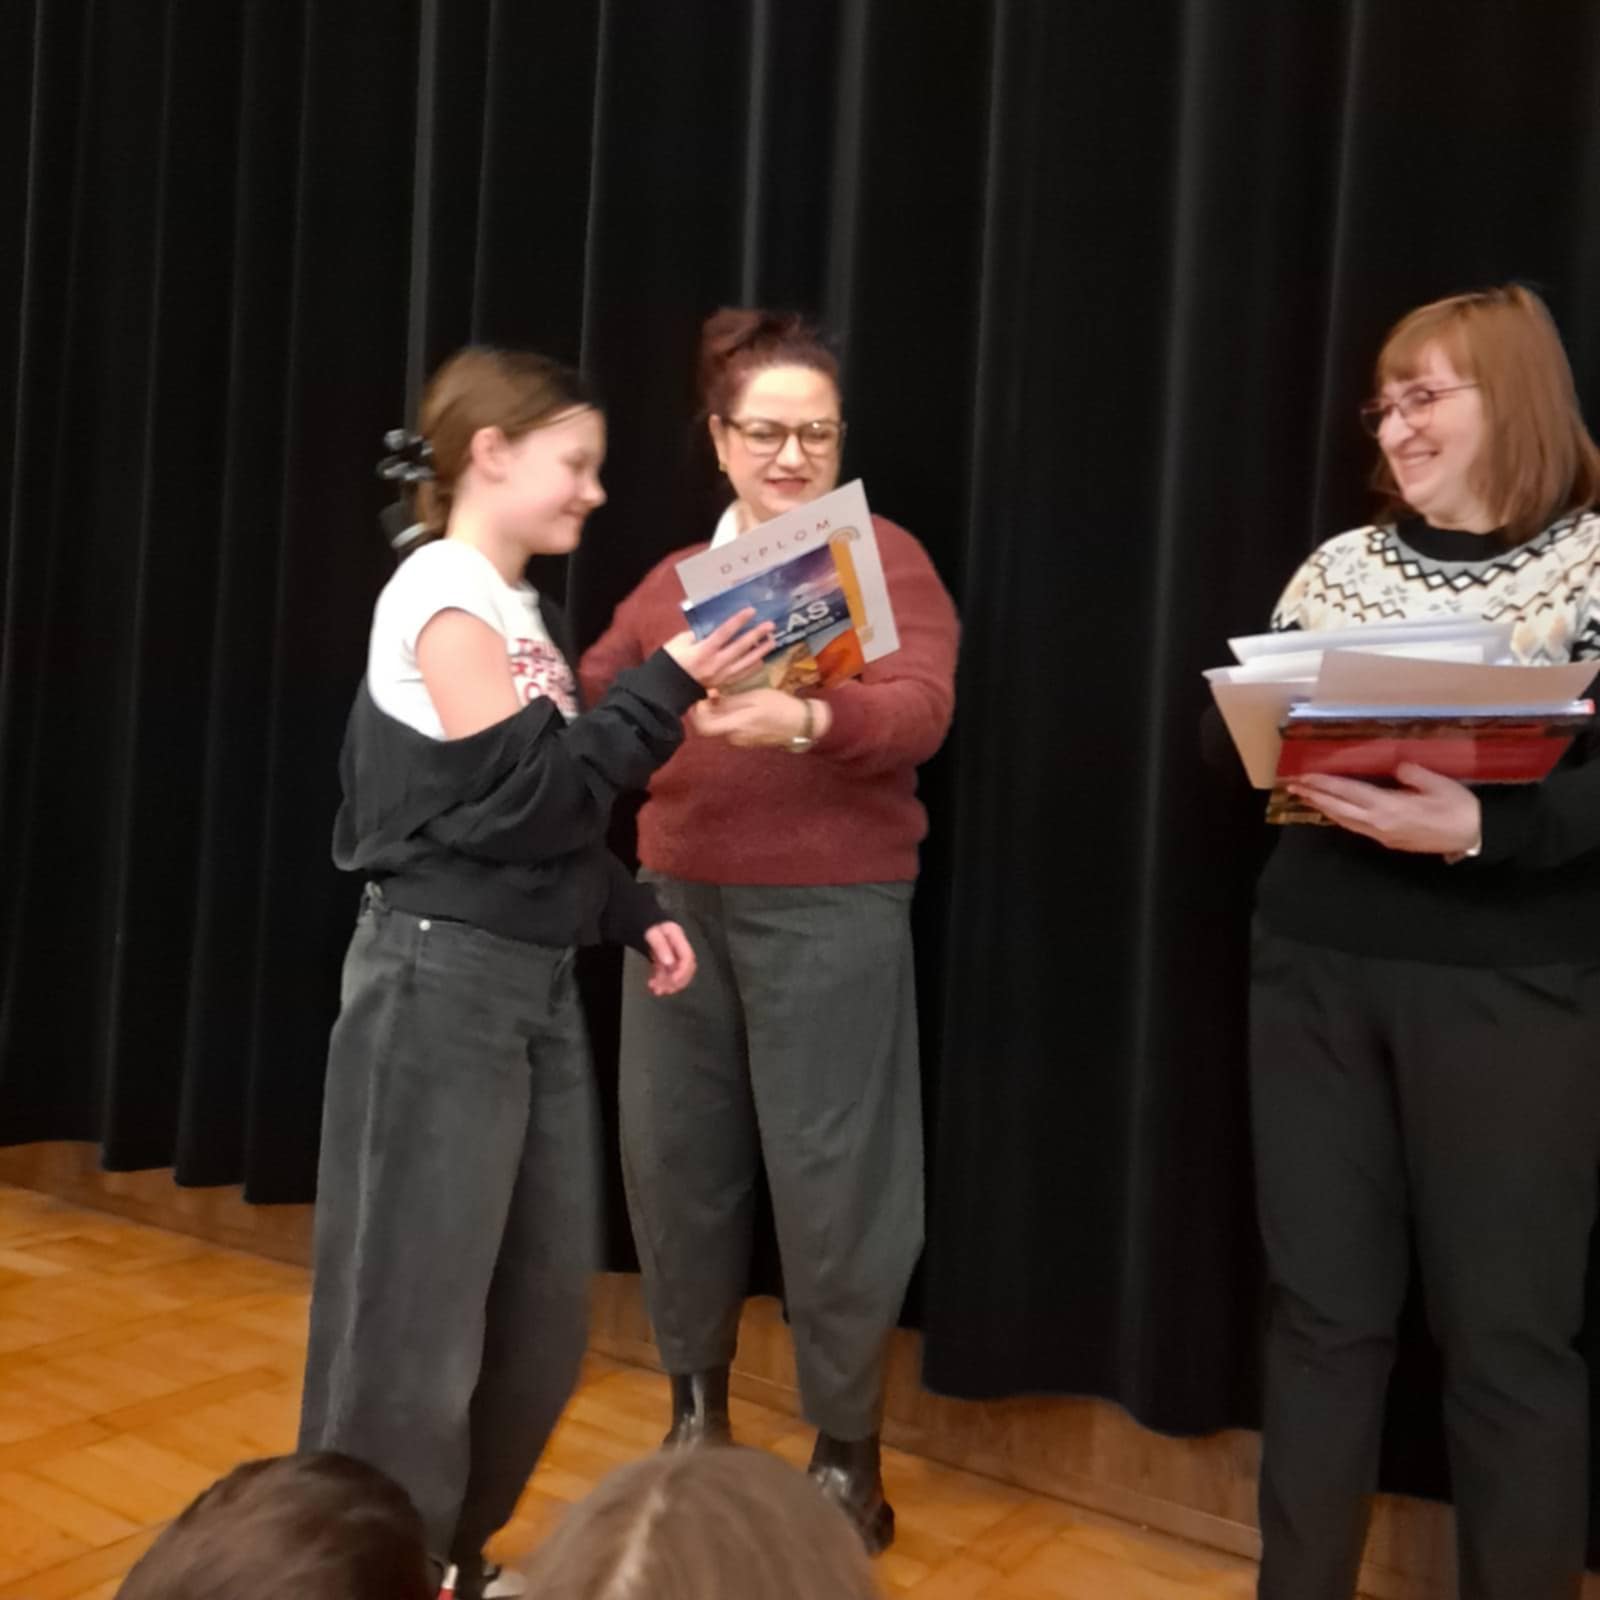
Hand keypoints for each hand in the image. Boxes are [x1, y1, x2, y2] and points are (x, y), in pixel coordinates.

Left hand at [643, 921, 695, 995]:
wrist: (639, 918)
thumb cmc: (646, 923)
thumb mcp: (651, 933)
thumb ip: (660, 946)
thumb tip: (669, 962)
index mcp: (677, 937)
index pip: (687, 957)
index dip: (683, 971)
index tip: (673, 981)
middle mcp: (677, 946)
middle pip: (685, 967)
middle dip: (676, 981)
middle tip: (664, 989)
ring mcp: (672, 952)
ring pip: (675, 972)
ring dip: (667, 983)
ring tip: (656, 990)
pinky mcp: (664, 957)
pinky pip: (665, 971)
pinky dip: (660, 980)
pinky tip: (653, 985)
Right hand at [664, 609, 774, 688]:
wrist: (667, 689)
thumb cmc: (670, 663)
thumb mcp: (678, 643)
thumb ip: (695, 635)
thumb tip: (707, 631)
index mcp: (704, 651)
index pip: (725, 632)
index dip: (739, 621)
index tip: (752, 611)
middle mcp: (716, 663)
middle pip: (741, 647)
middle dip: (756, 635)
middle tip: (770, 626)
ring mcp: (721, 675)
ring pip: (746, 663)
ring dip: (761, 652)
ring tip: (772, 641)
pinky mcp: (722, 684)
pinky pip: (742, 675)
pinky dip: (753, 668)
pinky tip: (762, 660)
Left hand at [691, 689, 831, 748]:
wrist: (802, 724)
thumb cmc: (781, 707)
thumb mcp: (755, 697)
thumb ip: (730, 700)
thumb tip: (709, 696)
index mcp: (736, 726)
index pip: (703, 727)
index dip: (697, 713)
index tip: (700, 697)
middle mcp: (735, 737)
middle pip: (710, 725)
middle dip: (708, 708)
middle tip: (712, 690)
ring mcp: (741, 740)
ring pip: (721, 725)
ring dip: (719, 711)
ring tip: (724, 693)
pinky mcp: (747, 739)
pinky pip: (731, 727)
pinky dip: (729, 715)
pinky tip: (737, 703)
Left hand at [1288, 762, 1482, 855]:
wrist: (1473, 838)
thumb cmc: (1459, 809)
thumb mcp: (1439, 785)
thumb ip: (1413, 774)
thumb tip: (1396, 768)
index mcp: (1389, 808)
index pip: (1348, 793)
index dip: (1325, 784)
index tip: (1305, 777)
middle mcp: (1379, 823)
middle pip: (1339, 809)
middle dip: (1315, 797)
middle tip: (1293, 787)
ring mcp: (1382, 834)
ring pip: (1345, 820)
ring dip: (1324, 808)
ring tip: (1307, 797)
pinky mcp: (1388, 840)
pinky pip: (1356, 826)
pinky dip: (1340, 816)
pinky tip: (1334, 811)